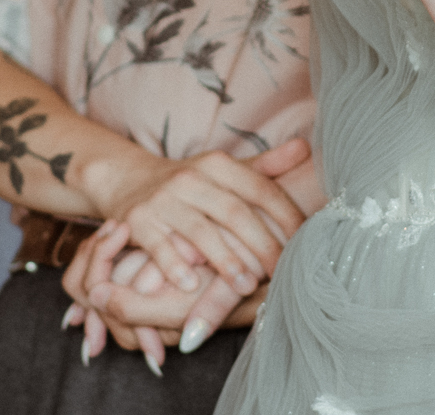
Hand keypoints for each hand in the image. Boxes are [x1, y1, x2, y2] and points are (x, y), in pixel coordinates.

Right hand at [66, 140, 313, 359]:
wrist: (127, 180)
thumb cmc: (189, 183)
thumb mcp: (223, 170)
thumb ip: (264, 166)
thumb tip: (306, 148)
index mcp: (217, 164)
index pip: (260, 187)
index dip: (286, 214)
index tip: (306, 241)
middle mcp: (191, 177)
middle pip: (234, 212)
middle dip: (262, 245)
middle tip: (282, 273)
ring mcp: (163, 199)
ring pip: (201, 233)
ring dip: (226, 263)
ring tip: (248, 287)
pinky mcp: (138, 221)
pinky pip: (160, 247)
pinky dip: (176, 267)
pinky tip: (194, 286)